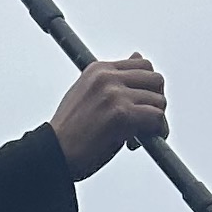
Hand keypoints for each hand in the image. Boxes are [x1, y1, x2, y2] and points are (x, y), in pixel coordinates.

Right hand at [51, 54, 167, 177]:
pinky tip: (142, 141)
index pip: (141, 65)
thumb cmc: (69, 132)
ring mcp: (114, 95)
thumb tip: (137, 56)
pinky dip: (157, 132)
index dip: (147, 88)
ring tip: (139, 136)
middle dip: (156, 101)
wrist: (52, 155)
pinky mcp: (121, 115)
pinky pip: (156, 118)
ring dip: (155, 121)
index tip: (141, 105)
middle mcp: (107, 77)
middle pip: (155, 79)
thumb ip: (114, 78)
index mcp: (98, 70)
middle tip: (145, 121)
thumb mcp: (89, 94)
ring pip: (159, 101)